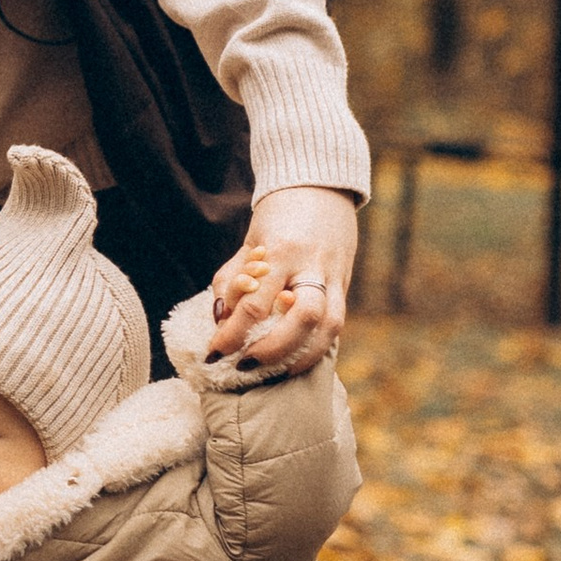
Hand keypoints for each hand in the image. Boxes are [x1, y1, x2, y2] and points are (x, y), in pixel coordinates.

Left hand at [208, 187, 356, 370]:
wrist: (321, 187)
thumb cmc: (279, 216)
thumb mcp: (250, 241)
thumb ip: (232, 278)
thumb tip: (219, 320)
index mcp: (281, 251)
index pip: (255, 302)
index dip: (232, 333)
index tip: (214, 353)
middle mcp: (312, 265)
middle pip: (302, 318)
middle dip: (272, 349)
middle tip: (244, 365)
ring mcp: (335, 275)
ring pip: (330, 325)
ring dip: (301, 356)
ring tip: (275, 373)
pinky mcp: (346, 283)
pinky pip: (337, 322)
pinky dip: (317, 345)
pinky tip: (297, 359)